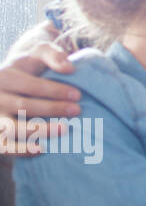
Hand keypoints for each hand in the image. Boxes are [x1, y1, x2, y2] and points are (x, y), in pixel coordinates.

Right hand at [0, 35, 78, 157]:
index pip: (29, 84)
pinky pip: (4, 146)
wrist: (9, 85)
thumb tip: (70, 69)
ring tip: (64, 130)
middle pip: (22, 105)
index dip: (54, 90)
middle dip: (52, 109)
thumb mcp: (38, 54)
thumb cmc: (30, 68)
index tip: (78, 95)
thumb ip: (54, 56)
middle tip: (77, 111)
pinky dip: (21, 150)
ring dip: (38, 131)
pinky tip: (42, 149)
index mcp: (5, 76)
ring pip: (11, 128)